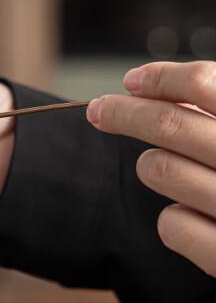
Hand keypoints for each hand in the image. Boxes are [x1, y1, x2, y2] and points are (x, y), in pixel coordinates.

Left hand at [87, 61, 215, 276]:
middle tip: (98, 110)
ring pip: (160, 169)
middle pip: (171, 124)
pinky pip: (170, 224)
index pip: (207, 84)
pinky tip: (194, 219)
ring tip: (169, 170)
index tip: (131, 81)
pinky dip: (173, 219)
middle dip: (125, 113)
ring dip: (153, 165)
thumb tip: (161, 91)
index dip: (162, 78)